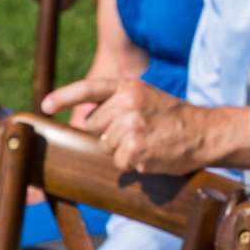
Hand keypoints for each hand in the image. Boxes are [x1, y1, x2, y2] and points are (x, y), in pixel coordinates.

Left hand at [43, 75, 223, 174]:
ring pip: (106, 146)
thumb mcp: (147, 97)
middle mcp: (127, 103)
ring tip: (148, 142)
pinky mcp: (135, 149)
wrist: (204, 132)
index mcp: (129, 86)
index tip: (45, 106)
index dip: (63, 96)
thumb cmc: (174, 117)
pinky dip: (132, 163)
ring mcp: (130, 127)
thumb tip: (87, 122)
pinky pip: (119, 162)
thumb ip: (119, 102)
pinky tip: (151, 154)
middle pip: (94, 126)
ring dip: (122, 150)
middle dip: (109, 132)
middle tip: (138, 131)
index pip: (89, 89)